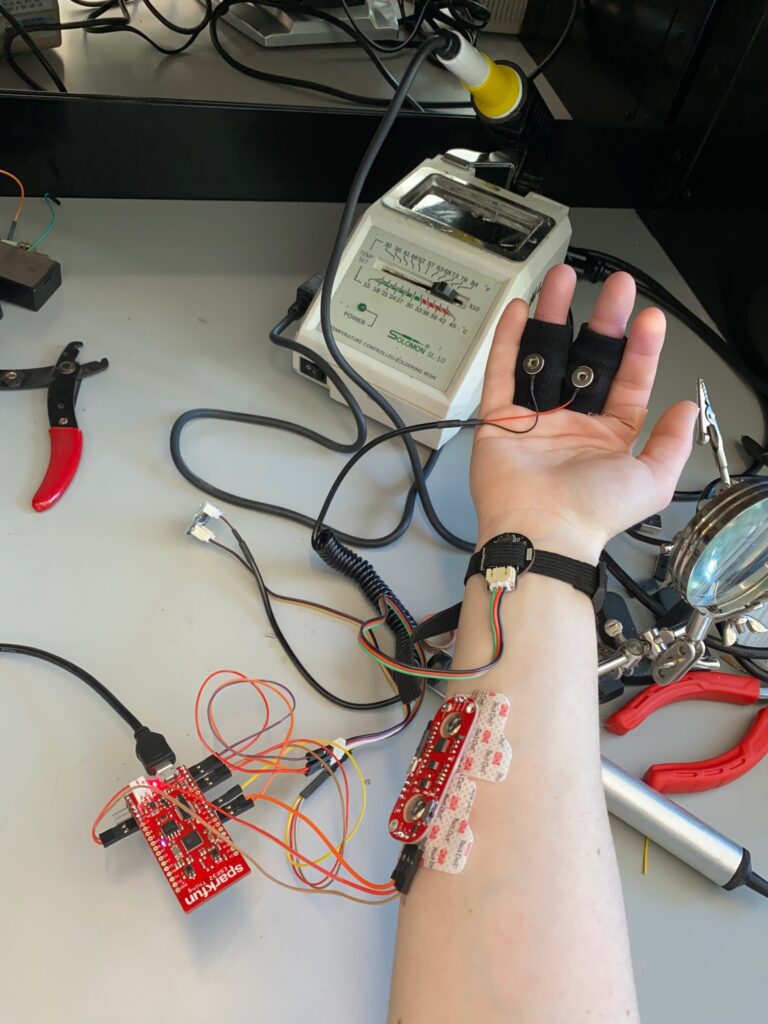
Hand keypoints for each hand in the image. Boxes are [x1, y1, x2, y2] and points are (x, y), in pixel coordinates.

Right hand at [471, 265, 698, 562]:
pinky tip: (519, 310)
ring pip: (544, 355)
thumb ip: (672, 442)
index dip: (639, 349)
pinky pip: (502, 372)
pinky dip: (507, 340)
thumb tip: (686, 408)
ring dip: (553, 317)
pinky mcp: (497, 419)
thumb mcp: (652, 479)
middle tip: (615, 287)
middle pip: (586, 359)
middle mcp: (571, 422)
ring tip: (564, 279)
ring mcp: (533, 418)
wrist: (541, 530)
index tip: (648, 318)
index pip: (626, 381)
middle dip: (601, 321)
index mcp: (607, 436)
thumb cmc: (593, 511)